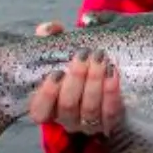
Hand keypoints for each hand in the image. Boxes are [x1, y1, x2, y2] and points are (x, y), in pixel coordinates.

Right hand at [27, 21, 122, 135]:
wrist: (104, 68)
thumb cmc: (76, 60)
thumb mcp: (61, 47)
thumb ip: (51, 36)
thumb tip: (49, 29)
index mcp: (48, 106)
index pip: (39, 111)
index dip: (47, 95)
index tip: (57, 72)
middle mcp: (66, 119)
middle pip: (68, 105)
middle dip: (77, 79)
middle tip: (84, 55)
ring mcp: (88, 124)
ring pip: (89, 109)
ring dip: (95, 82)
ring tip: (100, 59)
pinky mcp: (109, 122)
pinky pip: (110, 112)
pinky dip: (111, 92)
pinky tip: (113, 73)